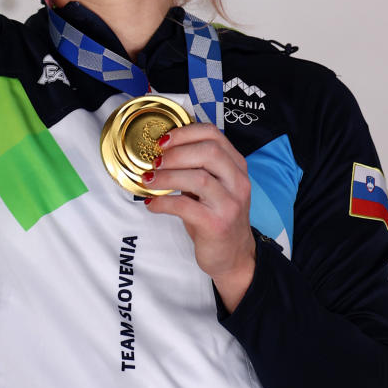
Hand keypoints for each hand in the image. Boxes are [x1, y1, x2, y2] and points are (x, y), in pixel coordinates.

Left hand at [142, 122, 255, 310]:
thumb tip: (161, 150)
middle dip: (176, 152)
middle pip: (209, 151)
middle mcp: (238, 182)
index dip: (185, 133)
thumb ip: (196, 167)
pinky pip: (185, 206)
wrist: (233, 255)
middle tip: (155, 160)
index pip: (214, 135)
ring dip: (167, 176)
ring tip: (149, 180)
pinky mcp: (217, 224)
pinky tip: (152, 204)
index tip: (163, 141)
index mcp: (236, 166)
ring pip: (199, 178)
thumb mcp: (213, 186)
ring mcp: (230, 204)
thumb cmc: (216, 216)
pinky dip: (163, 202)